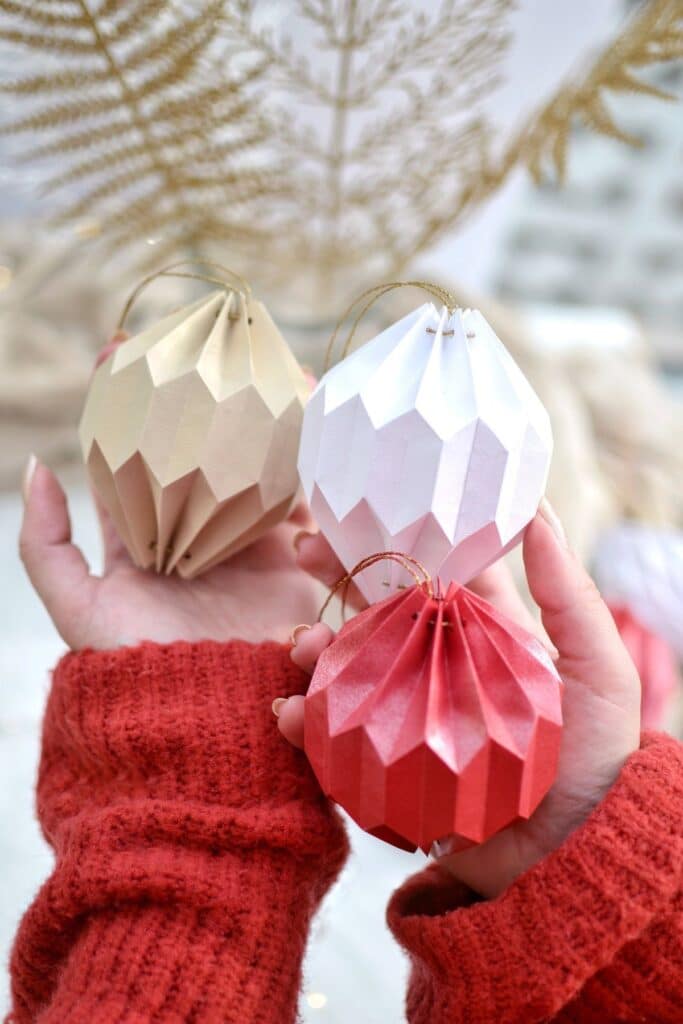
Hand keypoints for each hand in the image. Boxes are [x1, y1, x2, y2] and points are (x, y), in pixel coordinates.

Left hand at [19, 335, 318, 650]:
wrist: (211, 716)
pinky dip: (308, 469)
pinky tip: (312, 428)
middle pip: (202, 456)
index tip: (125, 351)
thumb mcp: (77, 608)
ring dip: (264, 424)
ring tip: (269, 372)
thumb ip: (45, 545)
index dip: (128, 410)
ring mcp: (248, 547)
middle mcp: (198, 537)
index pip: (134, 460)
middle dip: (206, 405)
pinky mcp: (293, 562)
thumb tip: (34, 466)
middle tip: (211, 350)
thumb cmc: (138, 663)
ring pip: (255, 471)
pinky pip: (303, 505)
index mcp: (149, 539)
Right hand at [275, 501, 641, 897]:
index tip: (366, 512)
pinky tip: (289, 715)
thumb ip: (569, 595)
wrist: (573, 859)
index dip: (401, 541)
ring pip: (348, 669)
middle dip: (339, 578)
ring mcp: (410, 718)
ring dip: (316, 649)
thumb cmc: (596, 762)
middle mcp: (441, 670)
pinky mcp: (387, 765)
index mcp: (486, 638)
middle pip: (380, 611)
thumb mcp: (599, 672)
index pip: (436, 574)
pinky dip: (305, 723)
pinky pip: (335, 737)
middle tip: (303, 549)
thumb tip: (537, 509)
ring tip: (300, 647)